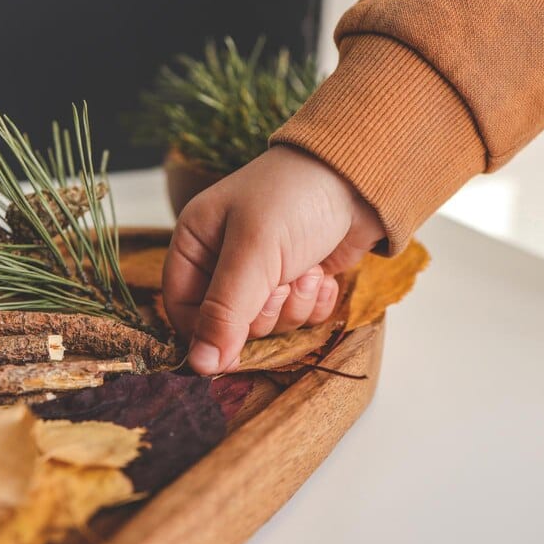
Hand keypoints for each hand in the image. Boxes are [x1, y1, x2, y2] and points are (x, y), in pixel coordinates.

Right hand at [163, 145, 385, 373]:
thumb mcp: (253, 252)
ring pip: (266, 326)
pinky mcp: (296, 282)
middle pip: (227, 326)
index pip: (182, 311)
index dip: (206, 335)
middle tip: (283, 282)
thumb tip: (199, 366)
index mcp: (194, 245)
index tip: (233, 349)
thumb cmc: (295, 198)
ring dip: (293, 307)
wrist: (360, 177)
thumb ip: (224, 312)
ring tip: (308, 270)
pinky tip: (323, 274)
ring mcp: (261, 274)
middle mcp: (221, 262)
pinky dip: (314, 304)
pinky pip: (297, 319)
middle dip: (263, 312)